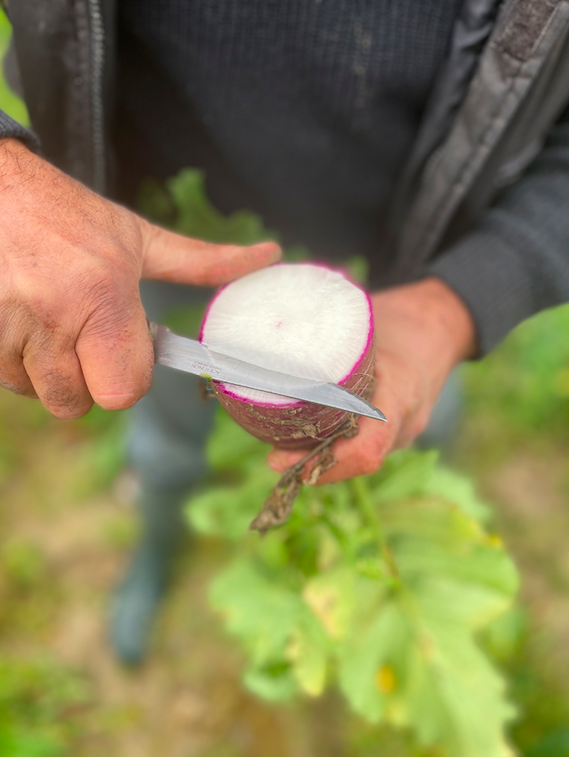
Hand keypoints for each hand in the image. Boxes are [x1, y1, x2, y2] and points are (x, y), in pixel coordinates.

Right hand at [0, 139, 279, 417]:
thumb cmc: (68, 215)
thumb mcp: (138, 237)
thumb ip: (203, 260)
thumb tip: (270, 253)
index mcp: (104, 295)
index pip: (124, 391)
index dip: (127, 376)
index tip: (121, 349)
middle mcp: (54, 316)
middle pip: (77, 404)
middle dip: (85, 381)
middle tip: (81, 337)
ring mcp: (4, 327)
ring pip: (38, 393)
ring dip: (44, 370)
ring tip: (44, 317)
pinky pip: (1, 378)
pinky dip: (10, 360)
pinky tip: (15, 318)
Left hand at [268, 277, 476, 483]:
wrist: (439, 328)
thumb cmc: (400, 320)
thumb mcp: (366, 323)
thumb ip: (330, 338)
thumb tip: (275, 335)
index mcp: (400, 391)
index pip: (368, 446)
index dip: (326, 462)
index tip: (284, 458)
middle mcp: (405, 421)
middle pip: (358, 461)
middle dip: (315, 466)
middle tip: (272, 458)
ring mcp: (402, 431)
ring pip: (359, 460)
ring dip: (321, 461)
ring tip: (280, 452)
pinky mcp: (393, 432)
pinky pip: (363, 449)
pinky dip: (333, 450)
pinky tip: (303, 442)